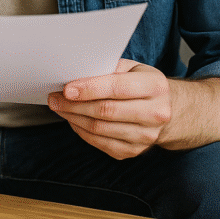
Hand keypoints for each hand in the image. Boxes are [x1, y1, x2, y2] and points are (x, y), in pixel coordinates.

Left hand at [48, 58, 171, 159]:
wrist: (165, 110)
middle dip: (74, 105)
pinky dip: (81, 131)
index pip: (117, 88)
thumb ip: (107, 68)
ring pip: (100, 129)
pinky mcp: (134, 151)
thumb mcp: (132, 68)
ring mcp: (146, 136)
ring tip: (59, 107)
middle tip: (54, 98)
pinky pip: (100, 143)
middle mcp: (156, 113)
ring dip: (73, 118)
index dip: (89, 89)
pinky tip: (73, 119)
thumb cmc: (141, 83)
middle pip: (105, 111)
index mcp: (155, 87)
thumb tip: (75, 72)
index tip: (67, 89)